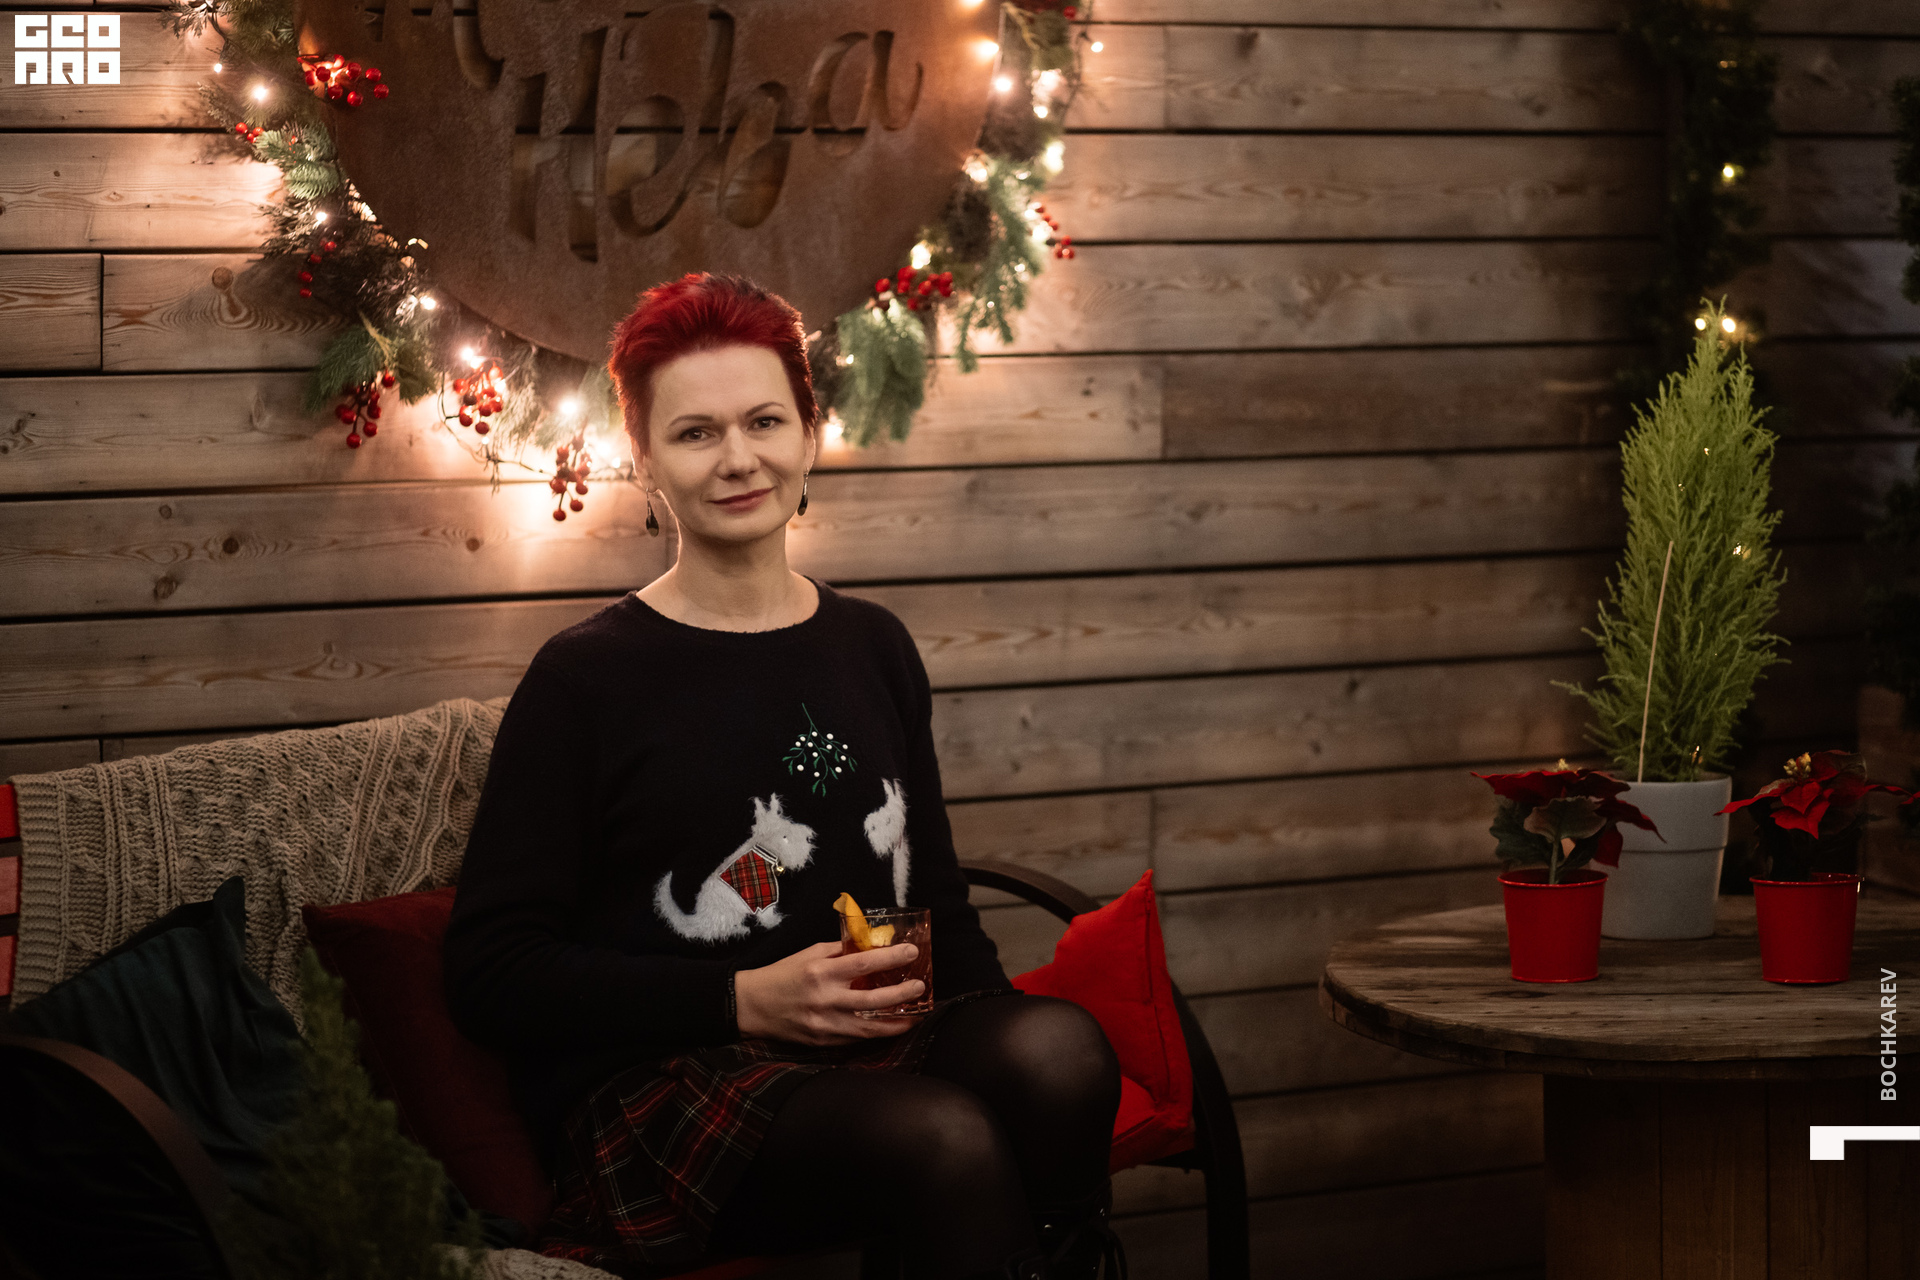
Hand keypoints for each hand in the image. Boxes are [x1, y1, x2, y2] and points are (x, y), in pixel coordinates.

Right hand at [733, 941, 924, 1044]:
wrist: (751, 1006)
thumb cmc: (782, 975)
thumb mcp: (809, 954)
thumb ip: (840, 951)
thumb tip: (871, 946)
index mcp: (821, 971)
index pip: (864, 963)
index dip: (892, 958)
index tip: (912, 952)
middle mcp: (825, 999)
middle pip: (873, 1001)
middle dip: (902, 995)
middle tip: (919, 987)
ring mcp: (824, 1024)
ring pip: (869, 1028)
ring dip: (896, 1022)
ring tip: (915, 1015)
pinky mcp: (822, 1042)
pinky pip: (855, 1040)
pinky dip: (875, 1034)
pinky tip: (890, 1028)